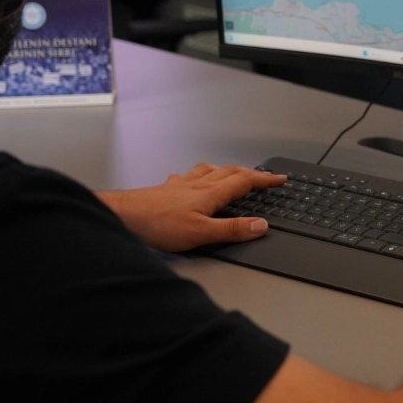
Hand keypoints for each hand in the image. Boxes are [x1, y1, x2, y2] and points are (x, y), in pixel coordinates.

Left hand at [97, 163, 285, 252]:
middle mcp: (198, 184)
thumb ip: (232, 229)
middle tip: (263, 176)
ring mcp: (181, 184)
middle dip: (250, 173)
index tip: (279, 179)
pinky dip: (199, 175)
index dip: (264, 180)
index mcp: (210, 193)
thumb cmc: (157, 224)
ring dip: (226, 169)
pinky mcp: (166, 189)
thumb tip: (260, 225)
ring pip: (210, 170)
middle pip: (230, 171)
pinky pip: (189, 176)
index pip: (244, 181)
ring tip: (233, 172)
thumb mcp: (201, 233)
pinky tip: (192, 180)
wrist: (123, 215)